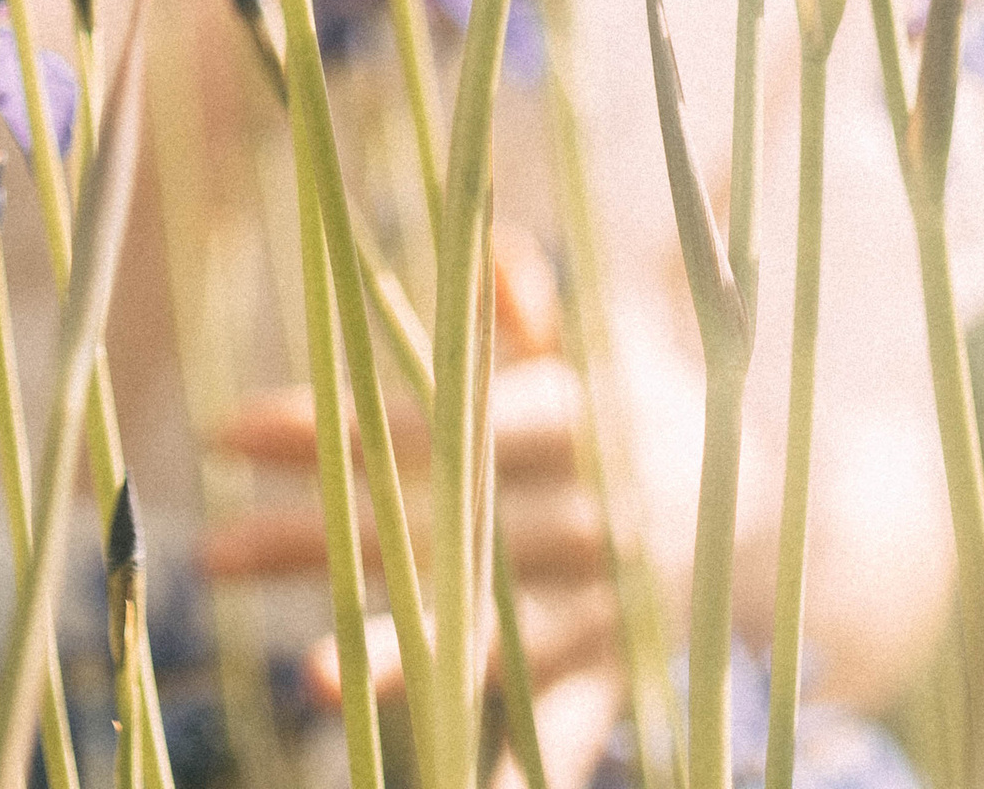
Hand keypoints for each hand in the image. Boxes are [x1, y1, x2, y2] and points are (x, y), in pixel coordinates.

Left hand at [196, 233, 620, 728]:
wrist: (771, 510)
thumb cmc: (650, 407)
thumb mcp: (606, 346)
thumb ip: (535, 313)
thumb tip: (489, 246)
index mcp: (572, 414)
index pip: (427, 420)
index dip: (329, 424)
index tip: (225, 432)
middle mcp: (583, 508)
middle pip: (432, 527)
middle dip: (321, 538)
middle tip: (212, 554)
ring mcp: (601, 599)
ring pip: (489, 632)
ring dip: (406, 655)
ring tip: (312, 676)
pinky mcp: (620, 671)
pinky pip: (568, 727)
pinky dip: (518, 762)